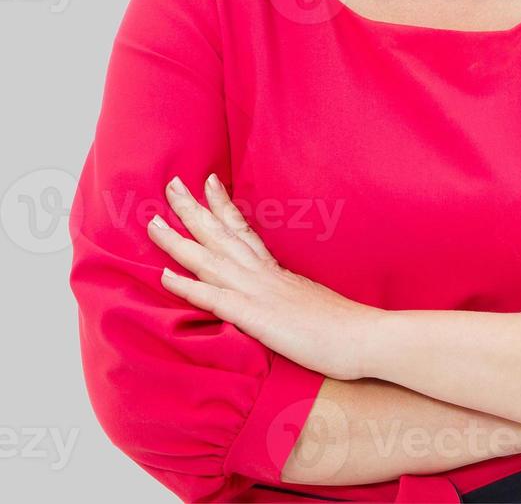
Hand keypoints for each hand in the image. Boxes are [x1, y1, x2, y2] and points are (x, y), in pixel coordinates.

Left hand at [146, 173, 377, 380]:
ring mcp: (259, 293)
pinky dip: (189, 286)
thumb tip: (287, 294)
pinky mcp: (257, 317)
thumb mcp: (314, 303)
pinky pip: (215, 299)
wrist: (368, 338)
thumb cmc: (347, 329)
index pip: (244, 231)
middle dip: (193, 209)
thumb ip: (294, 295)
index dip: (224, 206)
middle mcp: (264, 275)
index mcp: (278, 272)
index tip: (208, 182)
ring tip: (152, 223)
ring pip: (210, 260)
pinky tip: (165, 276)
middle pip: (221, 235)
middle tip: (170, 185)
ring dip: (178, 241)